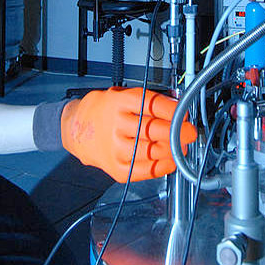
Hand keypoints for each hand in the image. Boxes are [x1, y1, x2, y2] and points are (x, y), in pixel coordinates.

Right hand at [61, 87, 196, 182]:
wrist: (75, 129)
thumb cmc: (102, 111)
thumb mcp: (120, 94)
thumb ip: (147, 99)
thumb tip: (177, 104)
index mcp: (118, 102)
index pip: (151, 104)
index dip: (173, 110)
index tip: (184, 112)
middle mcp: (116, 125)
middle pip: (154, 129)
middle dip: (177, 131)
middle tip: (189, 131)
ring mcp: (116, 148)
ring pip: (152, 150)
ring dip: (173, 149)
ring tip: (181, 145)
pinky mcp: (117, 168)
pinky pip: (145, 170)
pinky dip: (162, 166)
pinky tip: (171, 160)